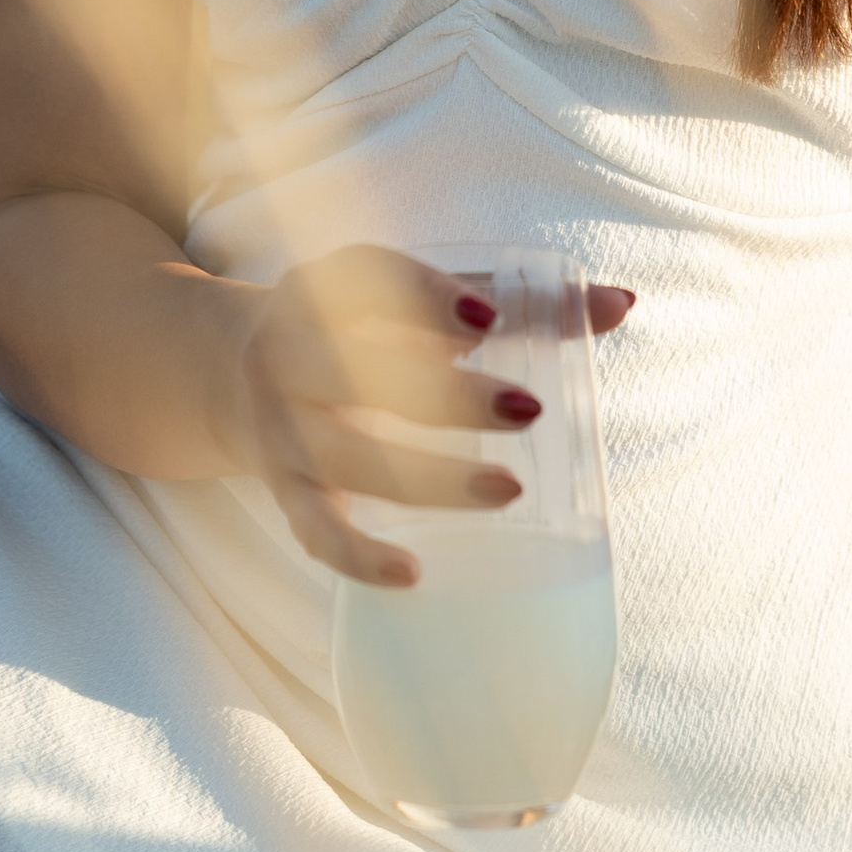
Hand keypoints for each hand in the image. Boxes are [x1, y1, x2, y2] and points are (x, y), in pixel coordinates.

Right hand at [220, 246, 632, 585]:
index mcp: (325, 288)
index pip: (365, 277)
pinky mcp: (284, 489)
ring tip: (510, 489)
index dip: (423, 295)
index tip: (491, 318)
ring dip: (428, 477)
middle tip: (529, 411)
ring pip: (347, 456)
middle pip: (355, 371)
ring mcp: (281, 426)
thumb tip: (619, 306)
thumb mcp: (416, 303)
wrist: (232, 372)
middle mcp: (289, 353)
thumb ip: (517, 300)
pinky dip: (356, 557)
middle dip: (442, 394)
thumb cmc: (360, 329)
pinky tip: (412, 574)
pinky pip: (313, 530)